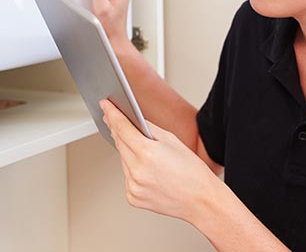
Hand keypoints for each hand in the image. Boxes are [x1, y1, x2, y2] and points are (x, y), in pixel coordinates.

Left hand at [100, 99, 221, 223]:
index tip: (105, 106)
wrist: (201, 200)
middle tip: (114, 119)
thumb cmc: (192, 172)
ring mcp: (133, 185)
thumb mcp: (172, 140)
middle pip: (119, 143)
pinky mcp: (133, 196)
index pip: (122, 127)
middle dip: (117, 130)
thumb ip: (149, 129)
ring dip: (128, 152)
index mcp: (147, 152)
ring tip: (142, 150)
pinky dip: (133, 171)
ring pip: (123, 161)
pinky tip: (147, 170)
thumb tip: (132, 121)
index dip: (112, 114)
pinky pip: (127, 177)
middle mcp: (137, 170)